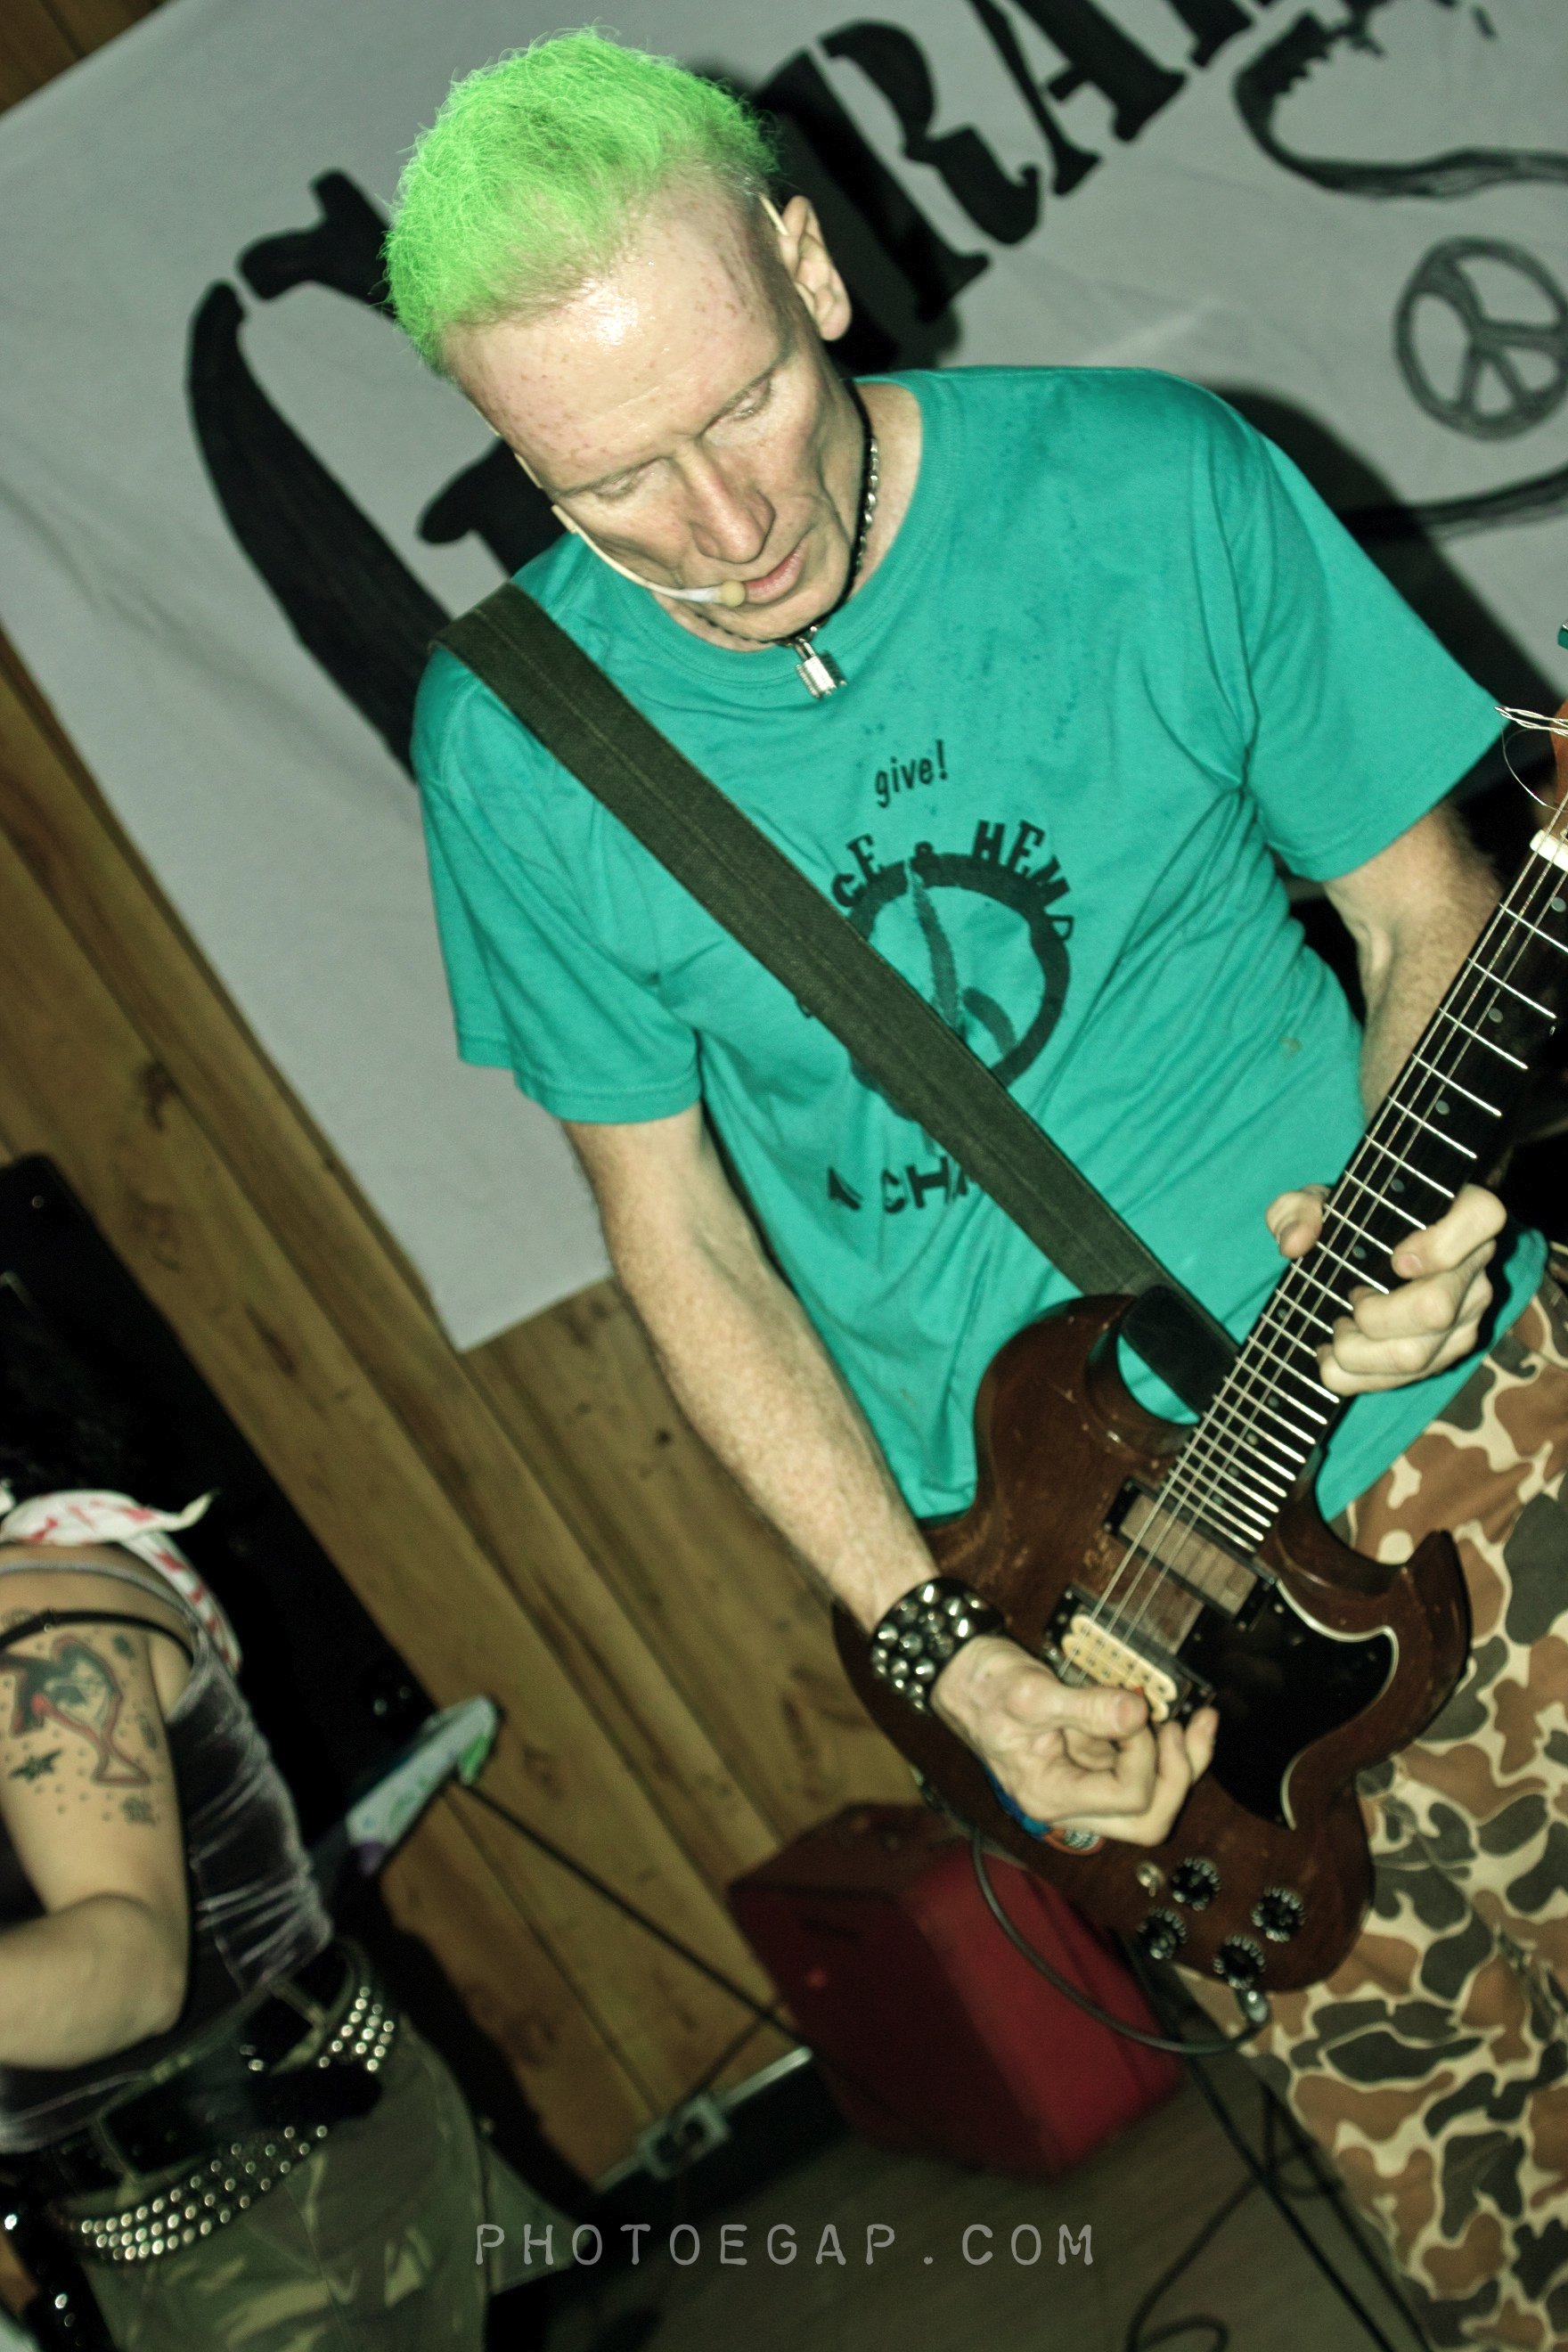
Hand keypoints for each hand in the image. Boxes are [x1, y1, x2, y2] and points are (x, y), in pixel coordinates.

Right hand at [931, 1635, 1216, 1846]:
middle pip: (1149, 1819)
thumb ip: (1087, 1706)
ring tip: (1198, 1721)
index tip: (1131, 1710)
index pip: (1127, 1797)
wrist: (961, 1671)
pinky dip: (1170, 1745)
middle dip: (1177, 1776)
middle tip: (1178, 1728)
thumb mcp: (1032, 1693)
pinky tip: (1184, 1717)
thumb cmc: (984, 1685)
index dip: (1144, 1754)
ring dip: (1184, 1763)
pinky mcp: (1093, 1758)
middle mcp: (1071, 1800)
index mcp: (1051, 1794)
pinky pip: (1143, 1766)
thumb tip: (1137, 1713)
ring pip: (1155, 1798)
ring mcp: (1084, 1781)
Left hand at [1265, 1179, 1503, 1395]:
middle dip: (1372, 1316)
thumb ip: (1298, 1209)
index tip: (1397, 1259)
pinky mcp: (1449, 1350)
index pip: (1484, 1217)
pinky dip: (1358, 1376)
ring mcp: (1469, 1314)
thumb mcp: (1318, 1201)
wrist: (1362, 1253)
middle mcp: (1476, 1265)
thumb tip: (1296, 1243)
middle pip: (1436, 1308)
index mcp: (1461, 1210)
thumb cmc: (1350, 1218)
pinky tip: (1334, 1358)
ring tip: (1338, 1331)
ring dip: (1359, 1353)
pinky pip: (1408, 1380)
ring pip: (1417, 1355)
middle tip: (1350, 1300)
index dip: (1444, 1244)